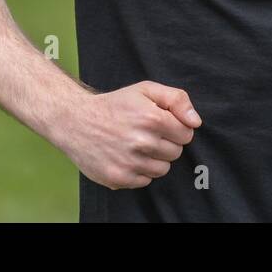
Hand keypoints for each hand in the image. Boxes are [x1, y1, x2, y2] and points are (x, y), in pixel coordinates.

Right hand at [62, 80, 200, 189]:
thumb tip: (195, 122)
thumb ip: (177, 100)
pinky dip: (139, 171)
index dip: (176, 128)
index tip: (162, 124)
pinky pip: (145, 181)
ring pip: (162, 169)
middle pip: (176, 153)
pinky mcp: (118, 178)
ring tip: (137, 145)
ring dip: (154, 158)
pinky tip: (127, 156)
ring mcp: (129, 162)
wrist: (76, 120)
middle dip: (166, 143)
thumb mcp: (146, 90)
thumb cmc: (115, 105)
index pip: (186, 134)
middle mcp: (141, 142)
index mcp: (152, 118)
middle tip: (147, 134)